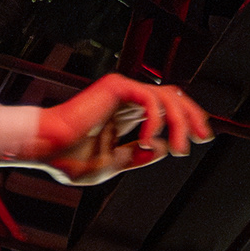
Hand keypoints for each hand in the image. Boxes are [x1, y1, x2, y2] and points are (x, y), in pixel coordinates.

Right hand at [32, 74, 213, 184]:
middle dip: (193, 117)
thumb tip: (162, 150)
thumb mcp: (112, 164)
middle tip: (203, 138)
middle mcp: (126, 99)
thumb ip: (137, 156)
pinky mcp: (117, 87)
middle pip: (173, 98)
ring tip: (179, 147)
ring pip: (166, 97)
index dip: (185, 123)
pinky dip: (156, 120)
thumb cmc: (68, 159)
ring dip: (179, 122)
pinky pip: (150, 98)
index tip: (198, 141)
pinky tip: (148, 139)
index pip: (165, 110)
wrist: (46, 148)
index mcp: (125, 115)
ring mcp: (122, 91)